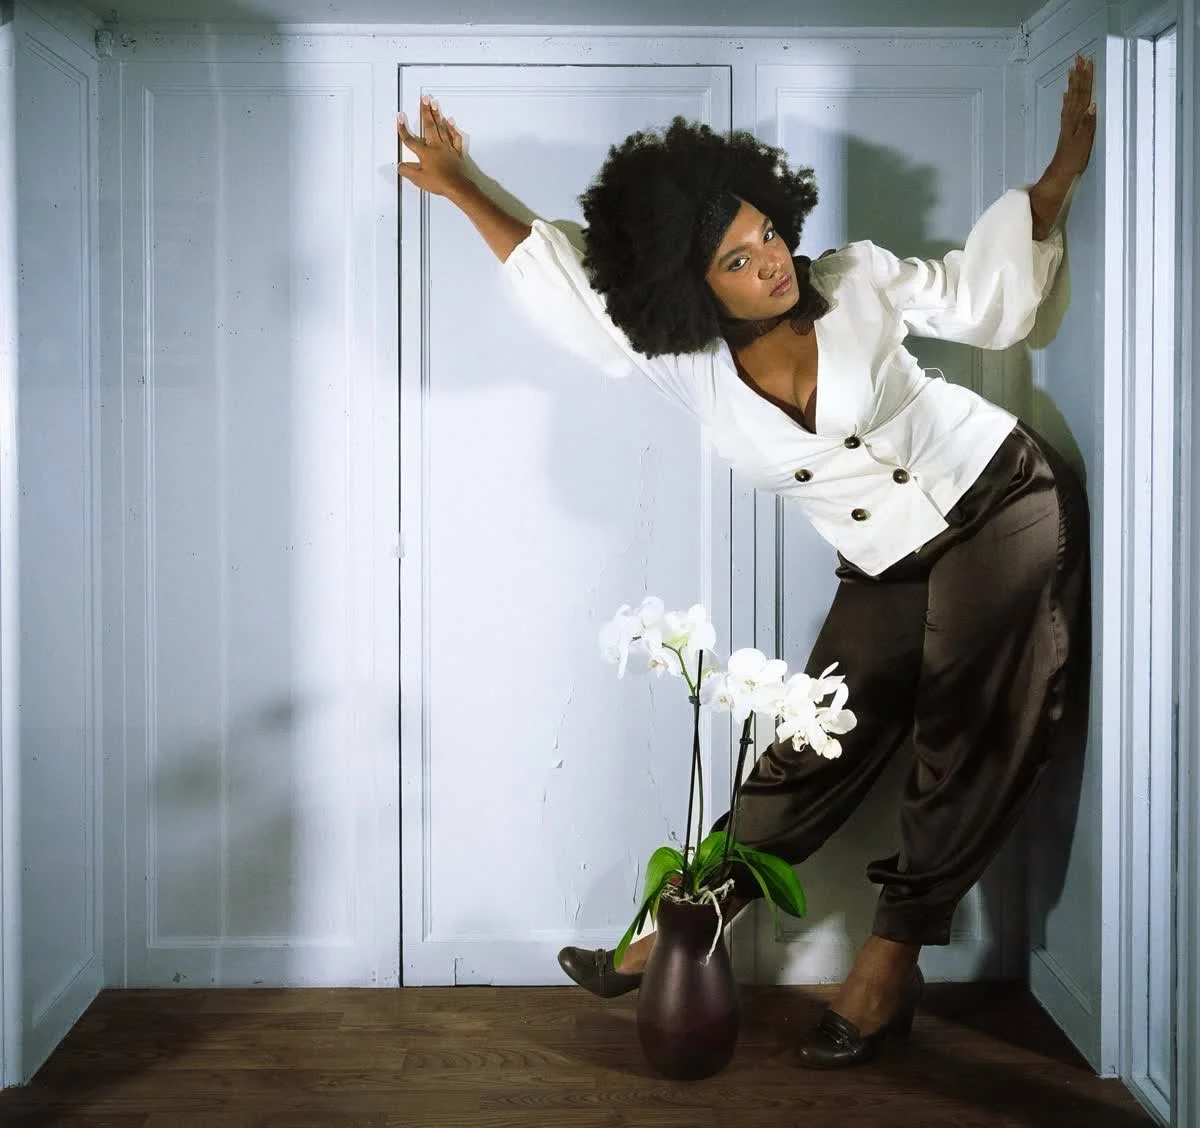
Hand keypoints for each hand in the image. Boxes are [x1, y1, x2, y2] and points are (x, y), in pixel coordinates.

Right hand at [397, 95, 468, 197]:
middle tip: (424, 98)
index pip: (410, 140)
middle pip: (429, 126)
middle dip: (425, 112)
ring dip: (437, 114)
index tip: (400, 117)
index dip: (403, 129)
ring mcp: (447, 147)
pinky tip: (450, 121)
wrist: (457, 186)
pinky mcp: (456, 152)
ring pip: (441, 128)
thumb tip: (400, 165)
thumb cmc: (439, 182)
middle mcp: (436, 146)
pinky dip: (452, 128)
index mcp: (425, 153)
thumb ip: (407, 171)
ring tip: (434, 103)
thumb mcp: (418, 179)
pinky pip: (455, 137)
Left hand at [1051, 55, 1096, 177]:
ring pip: (1071, 97)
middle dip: (1079, 74)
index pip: (1083, 93)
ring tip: (1073, 69)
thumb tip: (1092, 104)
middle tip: (1079, 58)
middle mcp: (1072, 117)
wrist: (1061, 171)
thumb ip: (1088, 123)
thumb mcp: (1083, 141)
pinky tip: (1066, 93)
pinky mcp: (1067, 128)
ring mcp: (1068, 122)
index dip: (1085, 77)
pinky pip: (1067, 108)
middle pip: (1077, 91)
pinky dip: (1068, 98)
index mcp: (1077, 118)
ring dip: (1073, 82)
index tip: (1087, 62)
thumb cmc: (1073, 159)